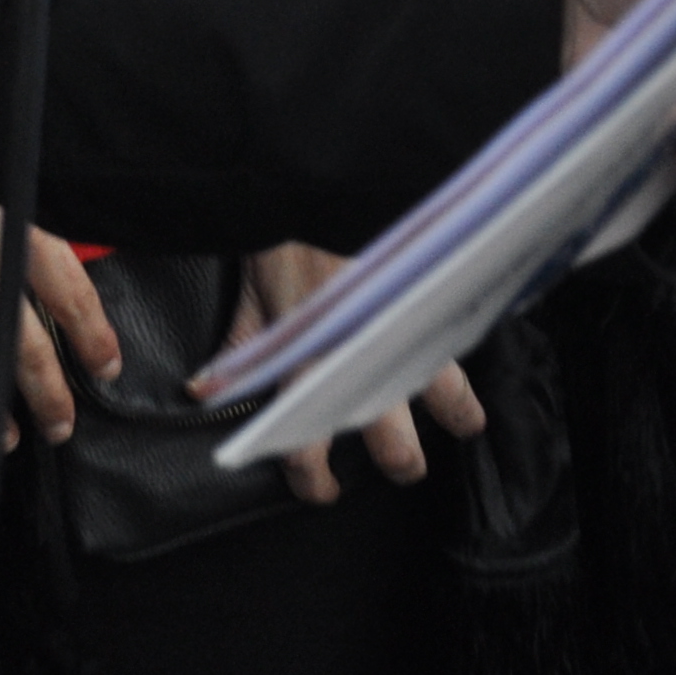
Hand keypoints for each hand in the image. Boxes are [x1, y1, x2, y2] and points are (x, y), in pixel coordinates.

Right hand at [0, 124, 119, 444]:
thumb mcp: (13, 180)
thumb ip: (43, 225)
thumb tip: (74, 260)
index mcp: (15, 234)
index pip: (73, 302)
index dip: (96, 342)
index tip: (105, 367)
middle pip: (22, 355)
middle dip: (47, 401)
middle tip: (58, 427)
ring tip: (1, 436)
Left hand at [228, 245, 482, 500]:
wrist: (321, 186)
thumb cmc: (283, 243)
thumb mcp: (250, 298)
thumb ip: (235, 352)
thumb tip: (203, 390)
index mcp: (307, 371)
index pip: (308, 449)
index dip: (314, 479)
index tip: (320, 487)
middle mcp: (361, 366)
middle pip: (396, 447)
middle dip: (399, 462)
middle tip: (396, 460)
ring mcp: (404, 339)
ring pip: (447, 402)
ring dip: (455, 416)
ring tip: (459, 422)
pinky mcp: (433, 308)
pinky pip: (462, 346)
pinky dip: (469, 356)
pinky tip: (472, 360)